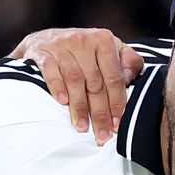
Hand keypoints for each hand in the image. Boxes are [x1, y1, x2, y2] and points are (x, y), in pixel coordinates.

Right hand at [11, 28, 145, 142]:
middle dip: (99, 112)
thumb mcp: (108, 50)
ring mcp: (62, 46)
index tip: (117, 124)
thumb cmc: (83, 51)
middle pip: (95, 83)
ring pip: (74, 80)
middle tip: (102, 135)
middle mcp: (84, 40)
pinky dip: (57, 87)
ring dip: (79, 107)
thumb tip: (131, 79)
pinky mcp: (43, 53)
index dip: (117, 102)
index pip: (114, 77)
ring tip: (83, 127)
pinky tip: (62, 103)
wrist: (46, 40)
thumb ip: (127, 61)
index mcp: (104, 40)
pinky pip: (51, 72)